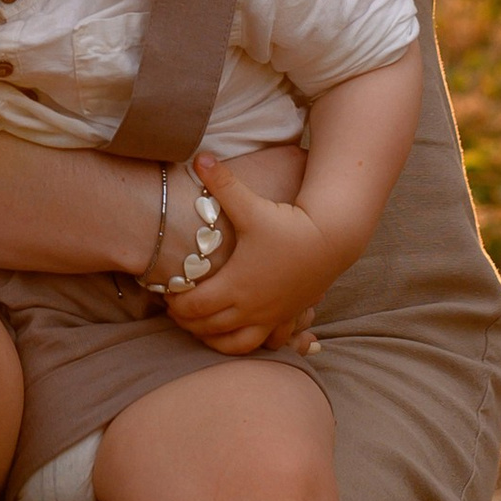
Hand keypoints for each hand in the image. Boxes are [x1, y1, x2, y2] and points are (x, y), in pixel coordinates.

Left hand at [164, 155, 340, 355]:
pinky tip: (239, 332)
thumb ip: (223, 183)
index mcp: (236, 285)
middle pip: (207, 328)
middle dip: (187, 321)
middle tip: (176, 308)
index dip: (175, 304)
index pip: (193, 307)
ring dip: (213, 339)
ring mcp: (270, 317)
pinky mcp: (286, 317)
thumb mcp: (252, 205)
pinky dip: (248, 343)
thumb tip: (200, 156)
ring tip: (201, 326)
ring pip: (233, 343)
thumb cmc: (289, 224)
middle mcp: (250, 307)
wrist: (331, 239)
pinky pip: (264, 343)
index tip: (168, 292)